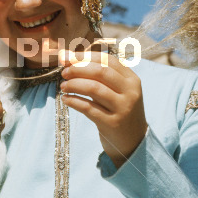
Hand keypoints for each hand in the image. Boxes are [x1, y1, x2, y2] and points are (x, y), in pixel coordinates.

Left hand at [58, 50, 146, 167]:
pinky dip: (74, 101)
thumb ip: (97, 75)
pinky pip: (88, 108)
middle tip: (64, 73)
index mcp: (132, 80)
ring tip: (64, 87)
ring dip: (74, 85)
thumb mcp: (117, 91)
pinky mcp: (112, 124)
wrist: (134, 141)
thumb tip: (66, 57)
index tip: (67, 59)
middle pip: (100, 72)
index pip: (107, 60)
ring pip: (94, 88)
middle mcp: (130, 92)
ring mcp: (123, 108)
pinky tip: (66, 99)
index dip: (85, 56)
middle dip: (78, 69)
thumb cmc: (119, 111)